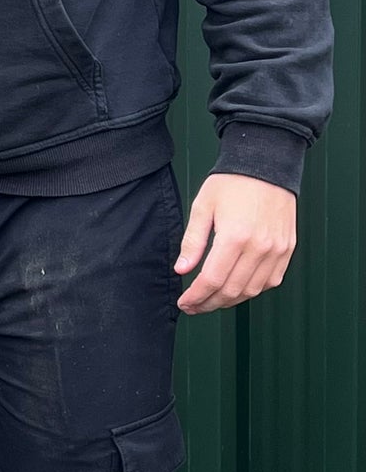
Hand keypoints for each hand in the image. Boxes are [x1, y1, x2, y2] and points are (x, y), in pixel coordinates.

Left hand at [174, 173, 295, 313]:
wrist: (267, 165)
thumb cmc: (232, 182)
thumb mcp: (202, 207)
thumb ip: (192, 241)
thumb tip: (182, 269)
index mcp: (234, 236)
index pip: (211, 280)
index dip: (195, 296)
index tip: (184, 302)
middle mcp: (259, 247)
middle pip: (231, 290)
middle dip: (209, 303)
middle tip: (194, 306)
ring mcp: (277, 250)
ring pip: (252, 290)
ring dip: (230, 300)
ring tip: (212, 300)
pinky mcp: (288, 249)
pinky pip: (271, 281)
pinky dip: (253, 290)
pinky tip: (237, 289)